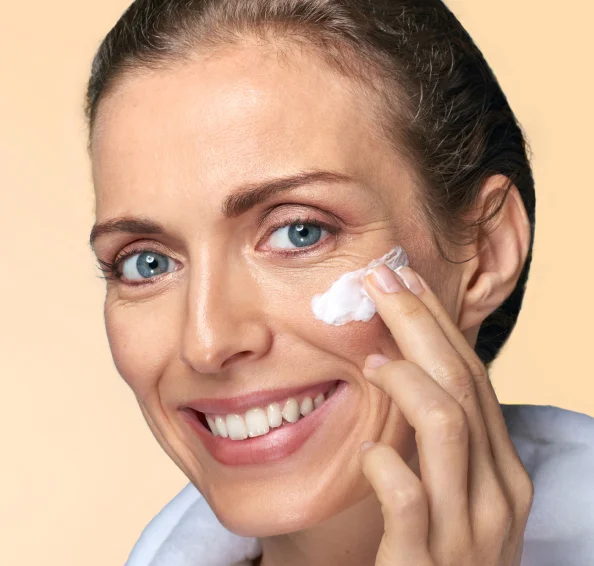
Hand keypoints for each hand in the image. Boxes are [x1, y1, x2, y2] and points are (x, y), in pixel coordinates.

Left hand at [358, 265, 533, 565]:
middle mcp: (497, 495)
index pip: (474, 377)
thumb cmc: (441, 554)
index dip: (438, 323)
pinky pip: (410, 499)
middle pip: (461, 383)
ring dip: (406, 379)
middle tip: (379, 281)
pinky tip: (367, 450)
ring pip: (446, 425)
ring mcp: (466, 533)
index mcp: (503, 471)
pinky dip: (385, 463)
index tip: (405, 281)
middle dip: (418, 322)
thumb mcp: (457, 493)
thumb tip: (407, 365)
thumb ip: (442, 441)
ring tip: (372, 362)